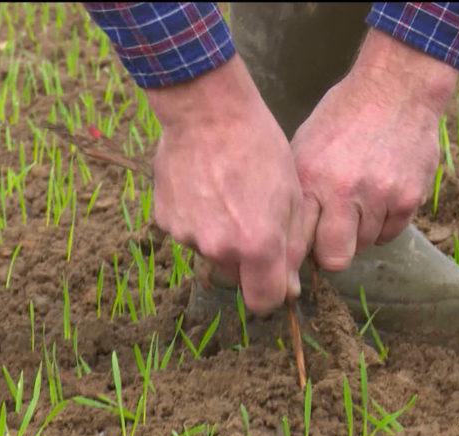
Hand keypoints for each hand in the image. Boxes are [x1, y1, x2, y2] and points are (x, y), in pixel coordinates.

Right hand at [147, 56, 305, 313]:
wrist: (205, 111)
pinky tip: (204, 186)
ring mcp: (187, 236)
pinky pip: (188, 232)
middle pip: (236, 277)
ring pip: (211, 253)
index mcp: (256, 245)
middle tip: (252, 217)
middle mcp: (218, 249)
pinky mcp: (166, 221)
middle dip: (247, 260)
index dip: (274, 291)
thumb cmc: (258, 146)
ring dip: (220, 237)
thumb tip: (289, 287)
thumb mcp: (291, 194)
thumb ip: (291, 247)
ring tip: (226, 193)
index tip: (277, 275)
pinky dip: (197, 219)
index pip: (264, 301)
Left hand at [292, 29, 458, 270]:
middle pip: (334, 258)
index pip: (295, 241)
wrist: (396, 89)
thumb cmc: (342, 119)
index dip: (292, 259)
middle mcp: (342, 191)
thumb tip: (285, 236)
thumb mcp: (304, 147)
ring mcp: (378, 196)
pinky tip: (379, 196)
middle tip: (329, 236)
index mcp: (309, 178)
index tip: (291, 267)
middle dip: (330, 254)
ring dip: (358, 233)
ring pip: (364, 246)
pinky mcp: (408, 198)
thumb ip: (298, 192)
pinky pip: (391, 234)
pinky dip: (383, 224)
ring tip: (357, 200)